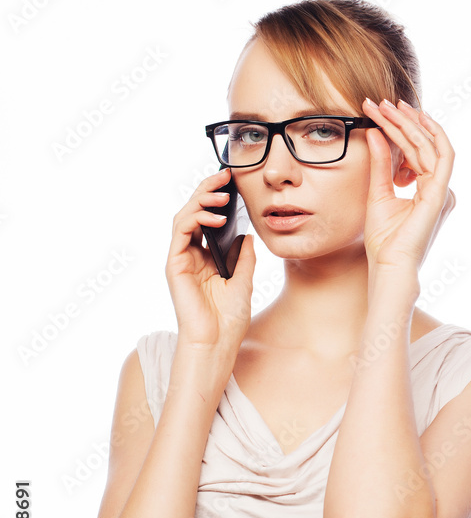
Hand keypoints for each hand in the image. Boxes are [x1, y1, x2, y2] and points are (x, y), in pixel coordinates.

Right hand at [165, 166, 255, 353]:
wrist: (218, 342)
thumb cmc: (229, 318)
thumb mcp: (245, 281)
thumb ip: (244, 257)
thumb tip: (248, 235)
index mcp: (206, 258)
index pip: (208, 220)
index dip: (217, 200)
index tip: (233, 183)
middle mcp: (191, 255)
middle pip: (194, 213)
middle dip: (207, 191)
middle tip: (224, 175)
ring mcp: (181, 258)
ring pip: (184, 217)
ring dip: (201, 200)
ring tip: (221, 193)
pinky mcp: (175, 264)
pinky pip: (180, 232)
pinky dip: (195, 219)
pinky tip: (214, 217)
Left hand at [361, 98, 455, 276]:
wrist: (389, 264)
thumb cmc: (384, 240)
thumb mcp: (378, 192)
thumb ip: (380, 164)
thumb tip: (375, 134)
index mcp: (430, 191)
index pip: (417, 152)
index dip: (401, 129)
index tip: (381, 111)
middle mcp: (440, 189)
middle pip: (424, 145)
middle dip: (404, 120)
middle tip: (383, 102)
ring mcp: (442, 191)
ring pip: (429, 145)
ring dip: (409, 123)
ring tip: (386, 107)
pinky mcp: (440, 193)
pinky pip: (438, 156)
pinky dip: (425, 135)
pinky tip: (409, 120)